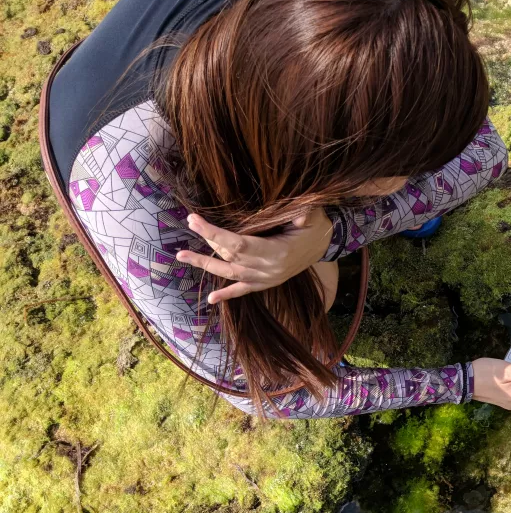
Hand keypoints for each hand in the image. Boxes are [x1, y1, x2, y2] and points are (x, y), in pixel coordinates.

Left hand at [176, 208, 332, 303]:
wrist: (325, 243)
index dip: (214, 233)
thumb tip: (298, 215)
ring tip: (182, 256)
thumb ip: (303, 213)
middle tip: (190, 223)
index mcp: (277, 252)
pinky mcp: (267, 283)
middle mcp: (269, 269)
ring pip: (231, 273)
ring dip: (205, 265)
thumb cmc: (315, 225)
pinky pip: (244, 290)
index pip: (238, 244)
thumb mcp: (312, 214)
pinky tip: (211, 299)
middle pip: (231, 256)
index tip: (195, 221)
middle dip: (208, 239)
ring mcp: (267, 278)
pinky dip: (227, 295)